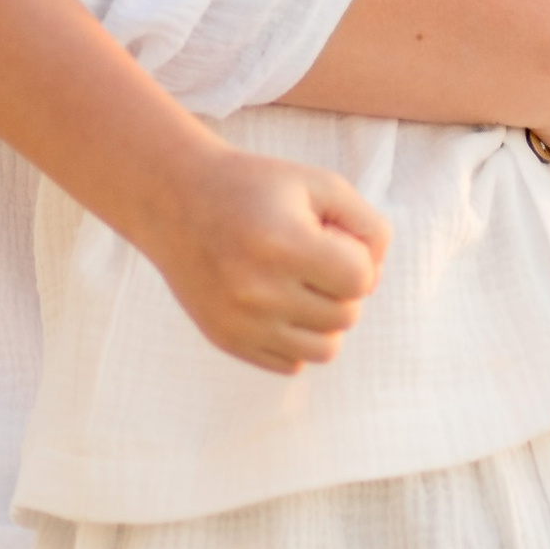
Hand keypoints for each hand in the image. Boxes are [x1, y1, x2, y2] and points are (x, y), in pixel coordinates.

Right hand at [142, 145, 390, 370]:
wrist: (175, 201)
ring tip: (301, 285)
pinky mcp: (227, 340)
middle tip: (312, 257)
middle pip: (347, 316)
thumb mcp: (319, 184)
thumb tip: (375, 279)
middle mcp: (258, 290)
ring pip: (325, 349)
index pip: (360, 280)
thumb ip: (368, 227)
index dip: (358, 258)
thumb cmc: (257, 188)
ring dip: (325, 319)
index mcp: (283, 244)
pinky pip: (292, 364)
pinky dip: (296, 339)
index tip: (331, 238)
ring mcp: (240, 322)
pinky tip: (277, 303)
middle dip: (341, 287)